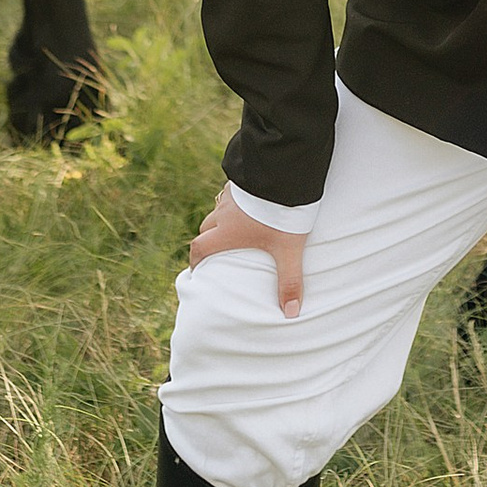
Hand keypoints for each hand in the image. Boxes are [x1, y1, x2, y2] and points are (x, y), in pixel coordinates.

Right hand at [187, 184, 305, 316]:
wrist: (284, 172)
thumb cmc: (282, 213)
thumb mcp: (288, 249)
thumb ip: (289, 281)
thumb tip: (291, 314)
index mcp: (227, 232)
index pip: (199, 248)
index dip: (195, 260)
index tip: (196, 269)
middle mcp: (223, 213)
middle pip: (206, 228)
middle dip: (208, 239)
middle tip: (216, 250)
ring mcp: (230, 194)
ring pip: (217, 209)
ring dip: (221, 219)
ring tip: (234, 227)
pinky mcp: (241, 180)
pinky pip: (230, 193)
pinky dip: (234, 202)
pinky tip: (250, 203)